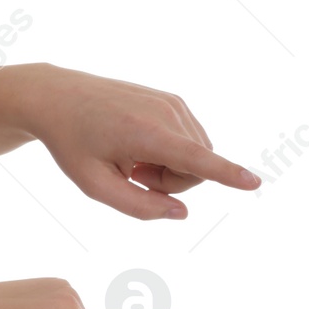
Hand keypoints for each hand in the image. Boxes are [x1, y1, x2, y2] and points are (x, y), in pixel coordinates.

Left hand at [0, 63, 258, 218]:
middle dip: (171, 183)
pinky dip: (171, 152)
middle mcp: (166, 114)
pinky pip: (191, 142)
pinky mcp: (174, 101)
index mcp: (143, 133)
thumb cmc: (71, 143)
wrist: (54, 96)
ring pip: (196, 158)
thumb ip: (139, 207)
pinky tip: (141, 145)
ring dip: (171, 168)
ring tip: (134, 157)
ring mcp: (173, 104)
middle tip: (133, 174)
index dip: (226, 174)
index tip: (254, 182)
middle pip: (195, 171)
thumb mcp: (93, 185)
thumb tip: (182, 212)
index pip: (194, 159)